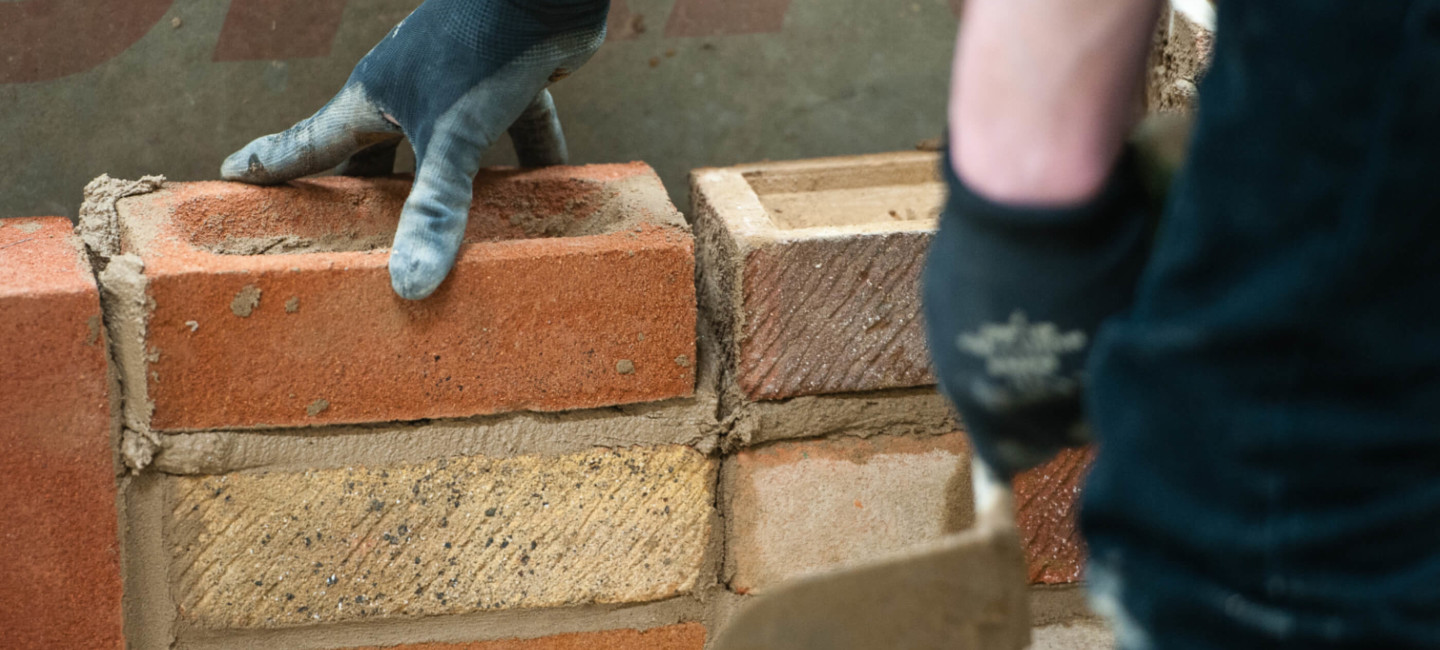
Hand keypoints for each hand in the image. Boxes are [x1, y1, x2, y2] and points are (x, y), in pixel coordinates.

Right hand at [222, 0, 608, 298]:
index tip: (229, 178)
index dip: (271, 165)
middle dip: (364, 194)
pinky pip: (517, 133)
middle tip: (343, 231)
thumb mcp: (452, 139)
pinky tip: (549, 200)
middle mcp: (411, 90)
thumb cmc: (484, 52)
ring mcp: (460, 84)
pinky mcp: (513, 82)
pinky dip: (530, 165)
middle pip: (376, 154)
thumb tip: (409, 286)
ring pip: (448, 148)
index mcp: (376, 99)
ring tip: (447, 232)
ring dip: (449, 187)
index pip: (310, 144)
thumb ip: (434, 212)